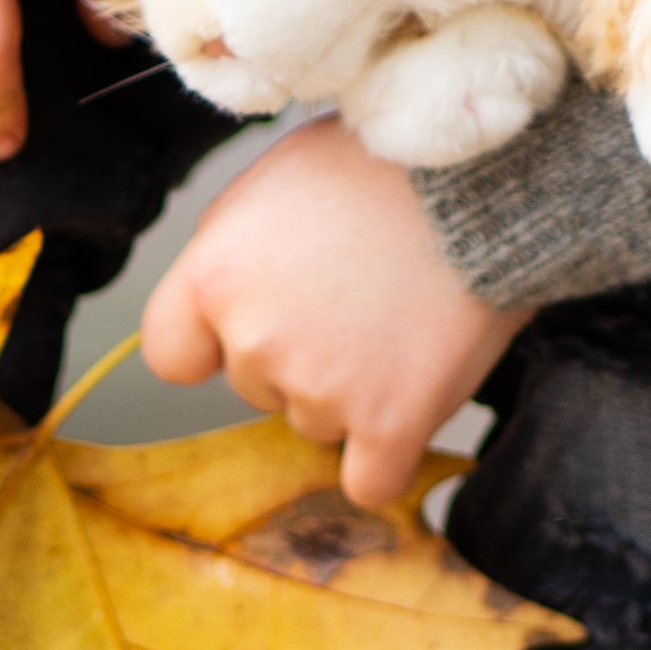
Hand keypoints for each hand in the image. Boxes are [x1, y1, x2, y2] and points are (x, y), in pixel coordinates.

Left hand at [140, 125, 530, 518]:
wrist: (479, 184)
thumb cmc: (379, 168)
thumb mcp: (271, 184)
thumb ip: (228, 252)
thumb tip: (217, 302)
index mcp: (213, 278)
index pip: (171, 355)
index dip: (212, 342)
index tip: (255, 322)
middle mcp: (256, 342)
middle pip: (255, 389)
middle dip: (297, 356)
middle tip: (356, 297)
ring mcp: (322, 390)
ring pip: (314, 426)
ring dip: (349, 393)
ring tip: (396, 321)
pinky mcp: (391, 424)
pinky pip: (367, 481)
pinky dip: (384, 457)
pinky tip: (406, 406)